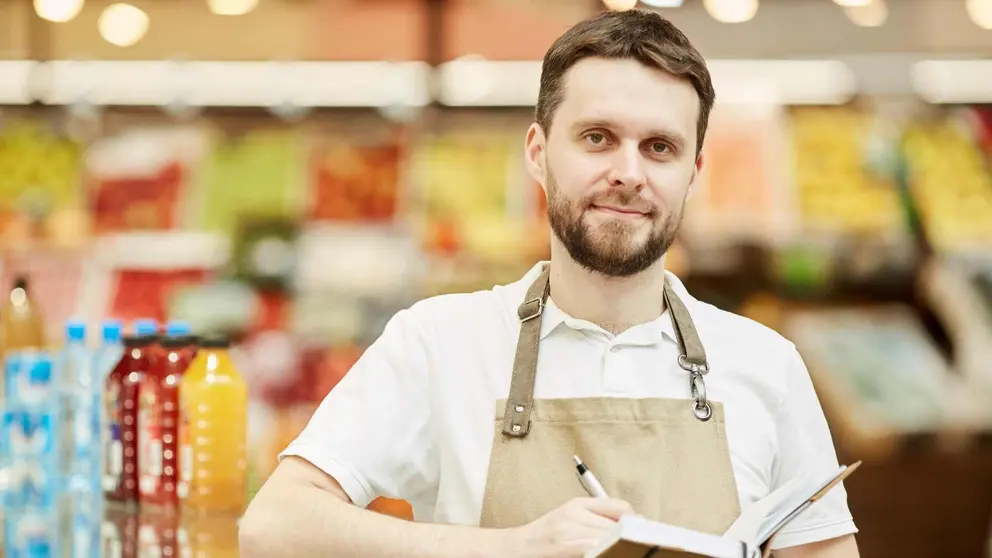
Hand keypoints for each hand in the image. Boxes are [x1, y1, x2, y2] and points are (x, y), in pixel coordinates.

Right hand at [505, 497, 634, 557]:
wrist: (515, 549)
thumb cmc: (544, 538)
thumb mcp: (568, 520)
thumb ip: (595, 518)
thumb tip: (631, 524)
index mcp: (577, 504)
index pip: (620, 507)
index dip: (636, 522)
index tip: (645, 533)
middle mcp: (574, 514)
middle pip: (619, 524)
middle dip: (631, 538)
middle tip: (640, 547)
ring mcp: (569, 532)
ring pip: (610, 538)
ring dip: (621, 547)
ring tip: (625, 551)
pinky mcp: (566, 547)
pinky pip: (597, 549)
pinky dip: (607, 552)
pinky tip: (608, 554)